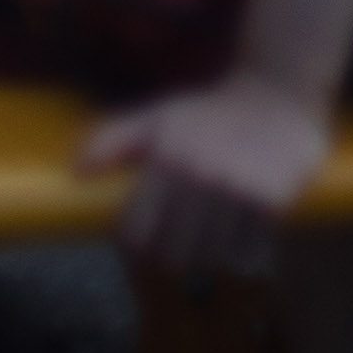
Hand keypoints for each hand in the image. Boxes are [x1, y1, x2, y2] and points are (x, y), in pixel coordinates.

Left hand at [86, 68, 333, 276]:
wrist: (276, 92)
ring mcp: (236, 189)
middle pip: (173, 257)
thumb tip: (76, 172)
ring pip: (211, 260)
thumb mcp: (158, 116)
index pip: (136, 235)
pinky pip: (248, 251)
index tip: (150, 237)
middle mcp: (199, 175)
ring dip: (212, 256)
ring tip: (214, 236)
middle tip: (185, 242)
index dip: (139, 244)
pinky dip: (245, 249)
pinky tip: (245, 229)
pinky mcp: (271, 200)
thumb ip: (112, 140)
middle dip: (175, 255)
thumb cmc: (208, 111)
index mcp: (166, 158)